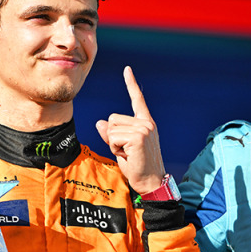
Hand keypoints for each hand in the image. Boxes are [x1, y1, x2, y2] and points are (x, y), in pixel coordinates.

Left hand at [96, 66, 165, 193]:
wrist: (151, 182)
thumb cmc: (137, 166)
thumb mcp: (121, 148)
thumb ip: (111, 135)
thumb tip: (99, 122)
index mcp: (145, 123)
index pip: (137, 100)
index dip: (131, 84)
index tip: (127, 69)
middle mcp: (146, 123)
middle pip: (112, 119)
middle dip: (113, 137)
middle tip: (127, 151)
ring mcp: (143, 128)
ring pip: (111, 129)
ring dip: (114, 144)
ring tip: (128, 154)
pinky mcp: (138, 136)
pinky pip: (112, 138)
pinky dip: (115, 149)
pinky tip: (128, 155)